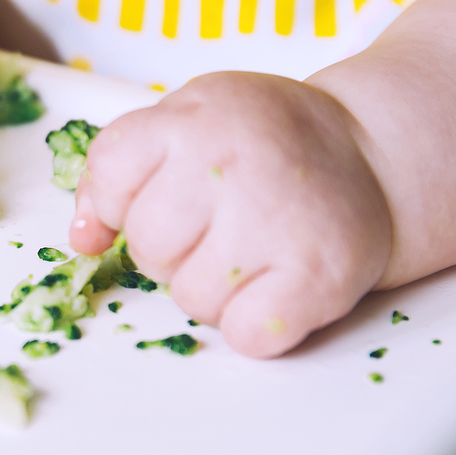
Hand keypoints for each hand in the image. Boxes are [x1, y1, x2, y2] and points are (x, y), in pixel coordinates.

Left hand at [68, 72, 393, 357]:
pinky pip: (245, 336)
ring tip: (253, 250)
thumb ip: (120, 169)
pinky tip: (278, 283)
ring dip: (214, 289)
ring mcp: (274, 222)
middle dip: (172, 250)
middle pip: (148, 247)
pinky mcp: (316, 278)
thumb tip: (83, 240)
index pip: (109, 178)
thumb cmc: (264, 142)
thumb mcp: (186, 121)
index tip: (165, 193)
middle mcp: (229, 164)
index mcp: (190, 119)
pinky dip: (255, 324)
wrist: (372, 153)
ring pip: (190, 299)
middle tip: (220, 224)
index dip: (123, 200)